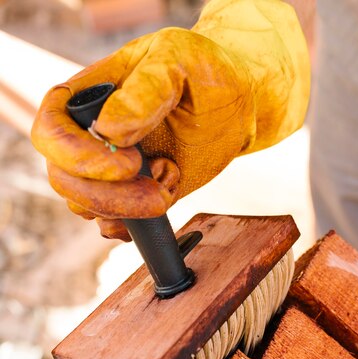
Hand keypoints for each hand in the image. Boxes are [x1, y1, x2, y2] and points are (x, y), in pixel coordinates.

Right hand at [32, 0, 309, 240]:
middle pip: (64, 179)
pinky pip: (111, 225)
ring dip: (129, 209)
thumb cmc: (203, 72)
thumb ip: (145, 91)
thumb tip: (107, 130)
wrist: (235, 104)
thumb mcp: (178, 62)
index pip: (51, 132)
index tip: (129, 163)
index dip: (78, 157)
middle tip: (158, 192)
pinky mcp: (129, 196)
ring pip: (86, 207)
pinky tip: (165, 199)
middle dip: (109, 196)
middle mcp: (87, 136)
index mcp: (86, 97)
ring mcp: (106, 170)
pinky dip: (135, 226)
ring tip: (172, 177)